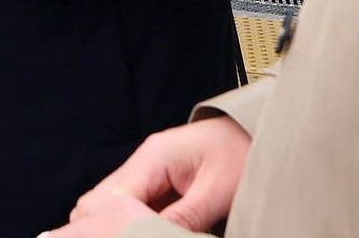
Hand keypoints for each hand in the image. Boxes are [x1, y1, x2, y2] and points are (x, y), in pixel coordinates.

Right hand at [51, 117, 249, 235]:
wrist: (256, 131)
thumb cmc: (241, 154)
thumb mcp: (217, 191)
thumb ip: (185, 218)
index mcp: (154, 157)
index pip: (111, 198)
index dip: (111, 228)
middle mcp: (144, 161)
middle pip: (102, 200)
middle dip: (108, 228)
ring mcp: (148, 170)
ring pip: (114, 204)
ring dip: (122, 226)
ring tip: (136, 236)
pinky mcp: (158, 182)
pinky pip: (135, 205)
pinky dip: (135, 223)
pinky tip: (146, 233)